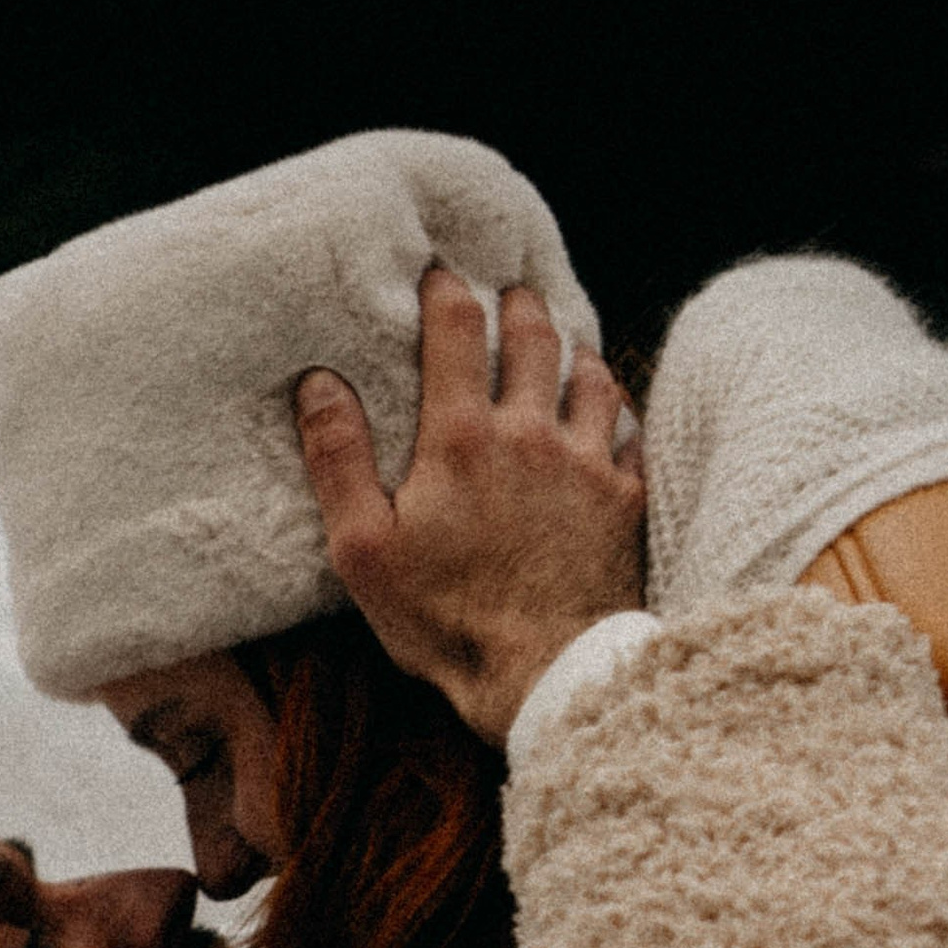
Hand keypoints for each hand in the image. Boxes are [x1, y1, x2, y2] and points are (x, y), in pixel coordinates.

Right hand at [294, 271, 644, 745]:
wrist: (545, 675)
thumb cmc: (445, 620)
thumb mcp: (364, 549)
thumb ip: (339, 460)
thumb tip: (318, 384)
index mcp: (461, 437)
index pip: (458, 329)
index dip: (447, 289)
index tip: (439, 271)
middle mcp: (531, 433)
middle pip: (534, 337)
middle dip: (519, 304)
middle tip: (510, 292)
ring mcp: (586, 463)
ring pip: (592, 374)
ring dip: (575, 349)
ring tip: (564, 343)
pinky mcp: (625, 500)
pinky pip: (629, 433)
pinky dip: (617, 412)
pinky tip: (608, 416)